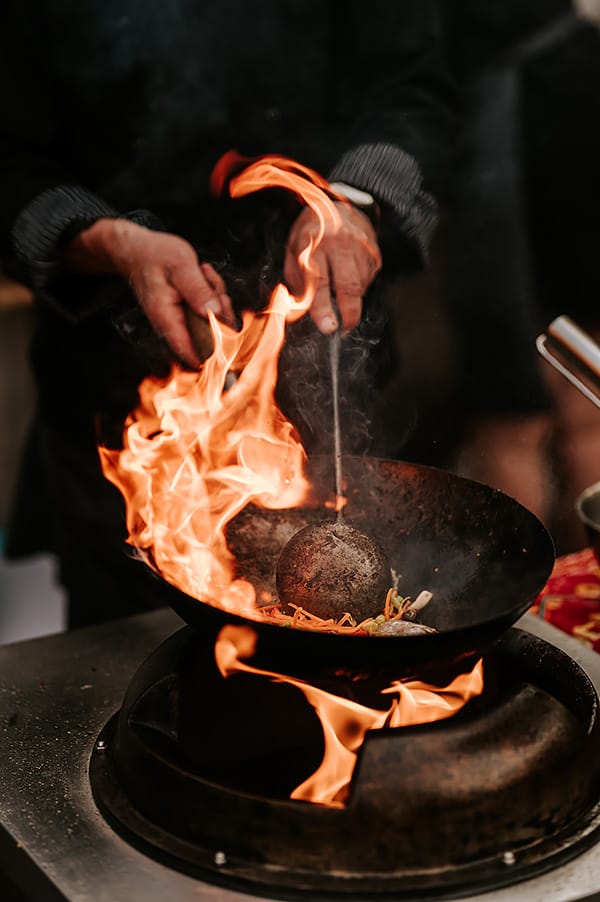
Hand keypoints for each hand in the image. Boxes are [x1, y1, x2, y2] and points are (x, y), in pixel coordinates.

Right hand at [66, 218, 234, 367]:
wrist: (137, 251)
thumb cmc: (153, 255)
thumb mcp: (180, 265)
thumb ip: (197, 289)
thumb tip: (214, 313)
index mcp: (167, 319)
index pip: (191, 353)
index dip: (214, 351)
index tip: (225, 325)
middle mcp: (173, 326)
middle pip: (211, 338)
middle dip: (221, 311)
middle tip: (212, 284)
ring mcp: (181, 321)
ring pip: (213, 323)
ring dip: (217, 298)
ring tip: (204, 273)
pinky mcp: (187, 314)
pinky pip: (210, 312)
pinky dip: (213, 294)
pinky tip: (203, 276)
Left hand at [284, 201, 381, 333]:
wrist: (338, 205)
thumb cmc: (311, 234)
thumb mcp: (293, 252)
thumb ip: (297, 282)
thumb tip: (299, 312)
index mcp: (314, 243)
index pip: (319, 282)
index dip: (323, 308)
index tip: (328, 327)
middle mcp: (340, 243)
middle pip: (349, 287)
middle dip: (349, 314)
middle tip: (344, 328)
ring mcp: (361, 246)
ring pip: (361, 286)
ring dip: (351, 299)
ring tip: (339, 290)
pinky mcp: (375, 252)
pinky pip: (369, 279)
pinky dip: (360, 286)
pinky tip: (349, 276)